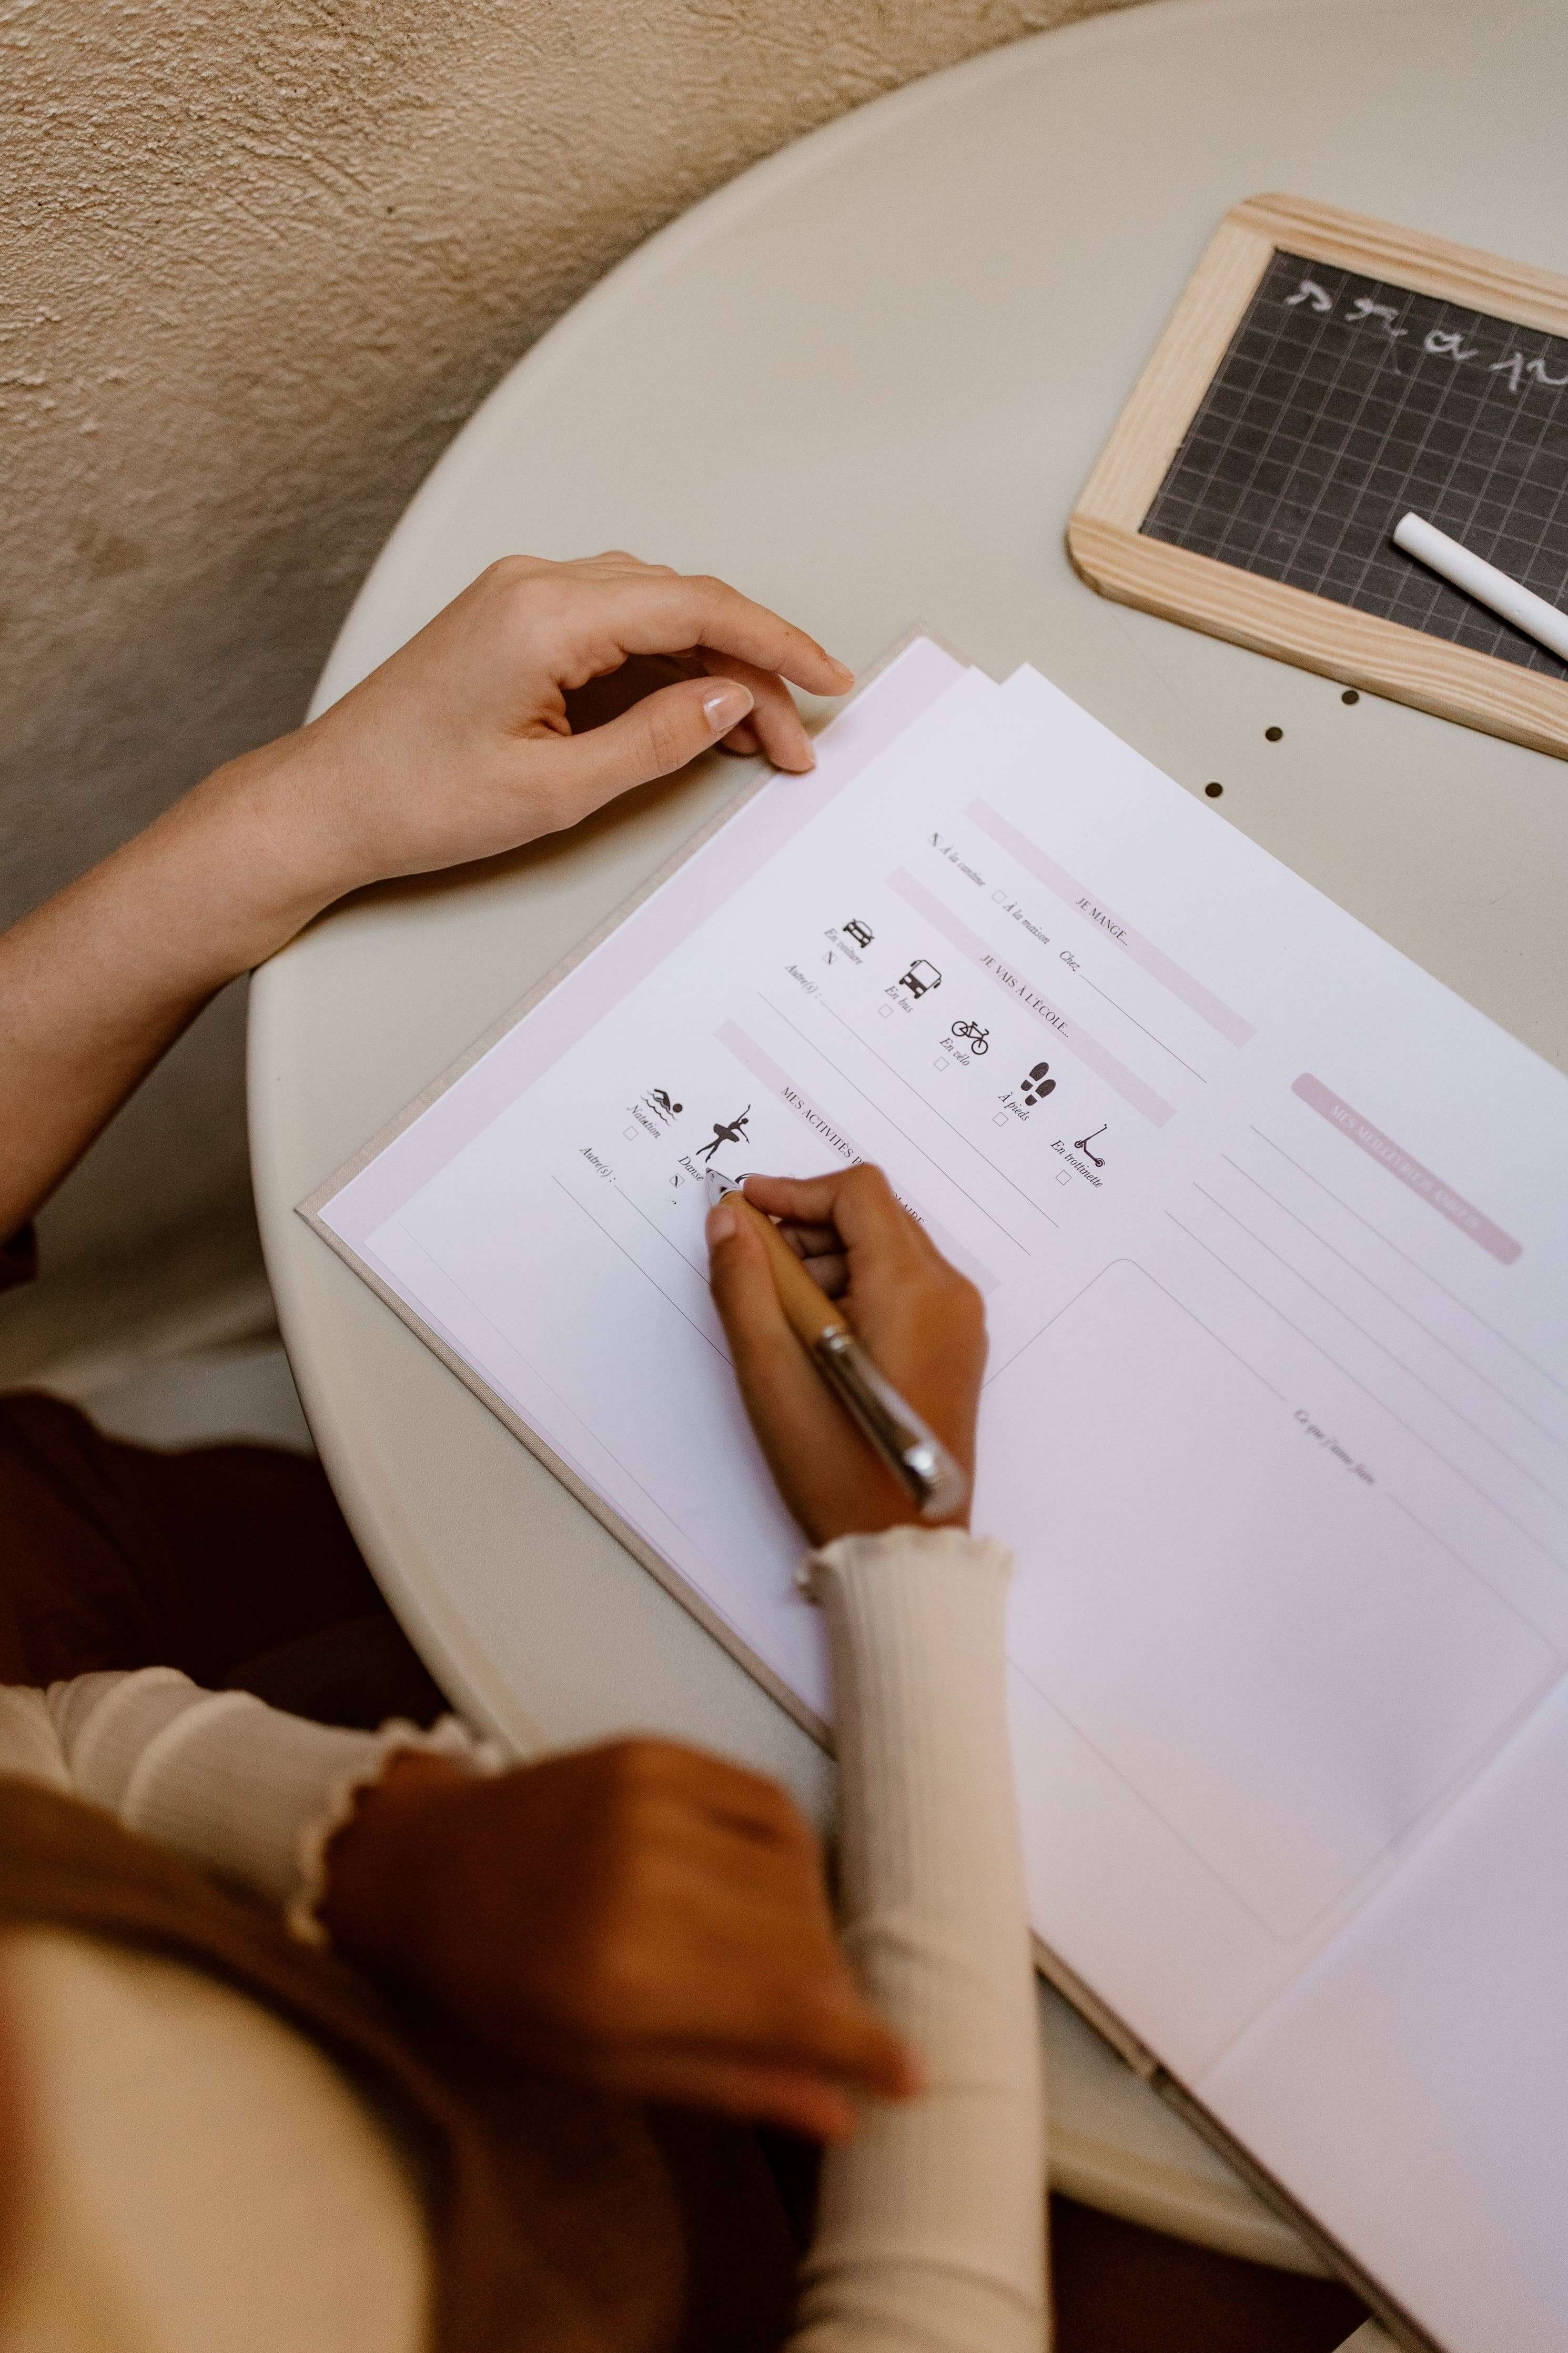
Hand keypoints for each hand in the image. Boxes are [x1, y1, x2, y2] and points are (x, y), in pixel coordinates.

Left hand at [213, 551, 852, 953]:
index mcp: (547, 614)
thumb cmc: (414, 798)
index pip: (696, 608)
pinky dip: (664, 671)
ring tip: (753, 740)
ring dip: (711, 671)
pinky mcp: (516, 625)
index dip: (776, 645)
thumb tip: (727, 704)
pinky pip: (615, 631)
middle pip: (683, 605)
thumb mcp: (555, 789)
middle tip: (793, 740)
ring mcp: (524, 599)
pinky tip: (693, 718)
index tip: (827, 680)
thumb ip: (654, 741)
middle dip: (751, 670)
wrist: (326, 803)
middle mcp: (537, 586)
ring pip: (655, 615)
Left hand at [320, 1739, 916, 2140]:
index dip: (861, 2043)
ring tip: (794, 1960)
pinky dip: (793, 1852)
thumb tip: (840, 2113)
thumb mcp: (597, 2061)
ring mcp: (651, 1801)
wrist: (425, 1865)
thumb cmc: (501, 1983)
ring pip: (796, 1871)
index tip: (908, 2073)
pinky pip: (771, 1802)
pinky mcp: (656, 1752)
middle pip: (801, 1941)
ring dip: (814, 1926)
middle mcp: (645, 1876)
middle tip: (833, 2025)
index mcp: (622, 1973)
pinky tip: (777, 1887)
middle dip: (832, 1992)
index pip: (787, 2008)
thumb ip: (724, 2080)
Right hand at [705, 1164, 985, 1544]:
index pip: (857, 1193)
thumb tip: (729, 1221)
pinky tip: (814, 1331)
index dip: (794, 1191)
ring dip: (828, 1259)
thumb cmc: (838, 1467)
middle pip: (874, 1217)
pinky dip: (856, 1287)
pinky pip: (904, 1287)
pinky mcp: (955, 1348)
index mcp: (911, 1288)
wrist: (902, 1543)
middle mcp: (948, 1293)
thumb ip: (744, 1284)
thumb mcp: (771, 1371)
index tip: (744, 1209)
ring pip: (888, 1250)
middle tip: (751, 1262)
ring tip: (778, 1307)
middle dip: (806, 1227)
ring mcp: (959, 1322)